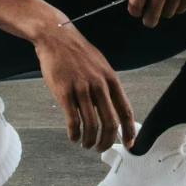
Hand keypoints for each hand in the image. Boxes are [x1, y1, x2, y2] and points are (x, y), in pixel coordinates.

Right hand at [33, 23, 135, 150]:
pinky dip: (74, 134)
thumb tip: (111, 111)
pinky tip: (73, 137)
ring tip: (85, 144)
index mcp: (111, 80)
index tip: (129, 144)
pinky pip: (73, 121)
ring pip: (91, 125)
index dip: (129, 131)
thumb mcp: (100, 66)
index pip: (125, 111)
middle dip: (107, 142)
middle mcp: (99, 85)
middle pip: (110, 123)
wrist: (56, 37)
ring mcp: (82, 89)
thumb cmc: (77, 53)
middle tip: (100, 148)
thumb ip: (106, 88)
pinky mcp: (65, 92)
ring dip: (89, 140)